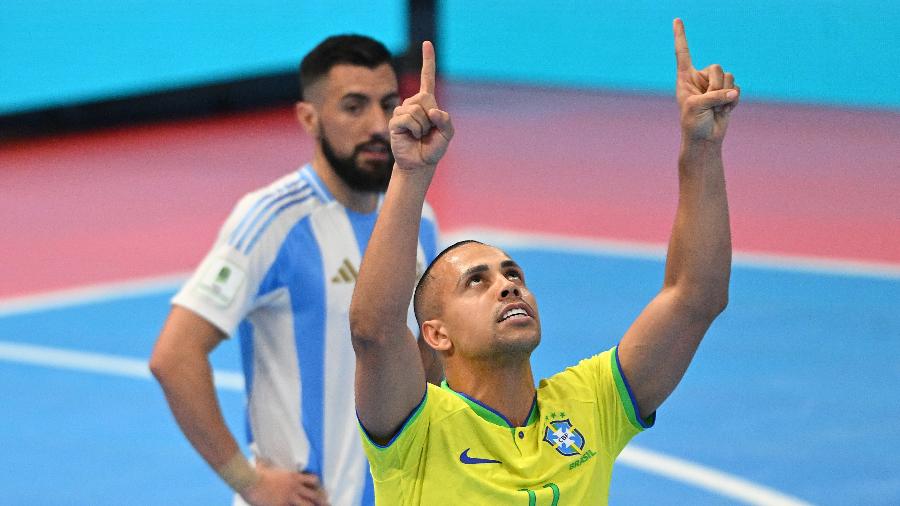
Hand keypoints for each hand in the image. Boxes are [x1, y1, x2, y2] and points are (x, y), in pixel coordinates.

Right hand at [240, 461, 328, 505]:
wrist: (249, 479)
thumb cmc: (256, 472)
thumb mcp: (265, 465)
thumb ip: (266, 463)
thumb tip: (259, 457)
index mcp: (293, 477)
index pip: (312, 480)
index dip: (316, 485)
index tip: (319, 488)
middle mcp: (294, 487)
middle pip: (313, 495)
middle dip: (321, 500)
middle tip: (327, 503)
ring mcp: (289, 497)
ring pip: (307, 505)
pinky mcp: (281, 505)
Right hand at [389, 41, 453, 172]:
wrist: (420, 164)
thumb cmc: (433, 147)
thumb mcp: (447, 134)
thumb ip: (446, 121)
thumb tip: (433, 111)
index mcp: (427, 102)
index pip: (427, 78)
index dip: (427, 60)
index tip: (427, 43)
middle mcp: (413, 103)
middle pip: (425, 97)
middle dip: (431, 116)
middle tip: (428, 131)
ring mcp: (402, 111)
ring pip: (416, 110)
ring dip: (423, 126)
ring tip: (420, 135)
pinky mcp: (395, 121)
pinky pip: (408, 119)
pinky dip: (415, 130)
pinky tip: (412, 136)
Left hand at [674, 18, 739, 143]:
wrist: (704, 139)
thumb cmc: (693, 123)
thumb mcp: (696, 107)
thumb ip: (714, 95)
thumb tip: (734, 91)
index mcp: (685, 78)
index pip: (683, 53)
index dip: (681, 36)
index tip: (676, 20)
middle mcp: (700, 78)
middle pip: (716, 67)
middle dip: (716, 85)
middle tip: (708, 102)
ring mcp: (714, 85)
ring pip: (729, 77)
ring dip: (725, 94)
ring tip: (715, 107)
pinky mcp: (727, 93)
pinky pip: (738, 88)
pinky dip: (733, 101)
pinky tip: (724, 110)